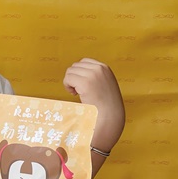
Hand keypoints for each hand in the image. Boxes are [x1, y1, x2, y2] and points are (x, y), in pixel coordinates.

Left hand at [63, 58, 124, 173]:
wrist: (110, 117)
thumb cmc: (105, 104)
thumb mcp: (103, 84)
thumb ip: (94, 76)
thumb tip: (76, 70)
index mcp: (105, 67)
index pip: (84, 62)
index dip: (79, 73)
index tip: (82, 85)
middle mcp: (99, 68)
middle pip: (75, 66)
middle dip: (73, 78)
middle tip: (78, 91)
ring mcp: (93, 74)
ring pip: (70, 71)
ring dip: (70, 82)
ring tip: (77, 93)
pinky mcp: (85, 82)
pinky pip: (68, 78)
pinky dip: (67, 86)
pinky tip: (74, 95)